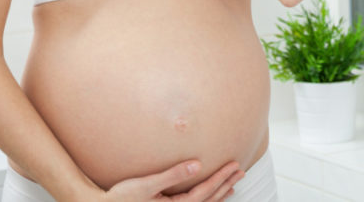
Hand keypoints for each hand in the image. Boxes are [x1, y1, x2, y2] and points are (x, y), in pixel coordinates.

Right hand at [101, 159, 244, 201]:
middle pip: (209, 199)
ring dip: (220, 193)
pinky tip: (212, 196)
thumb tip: (197, 164)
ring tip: (233, 183)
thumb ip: (173, 175)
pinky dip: (208, 200)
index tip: (235, 165)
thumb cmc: (122, 197)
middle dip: (226, 183)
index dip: (221, 177)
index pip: (206, 191)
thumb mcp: (148, 184)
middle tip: (241, 170)